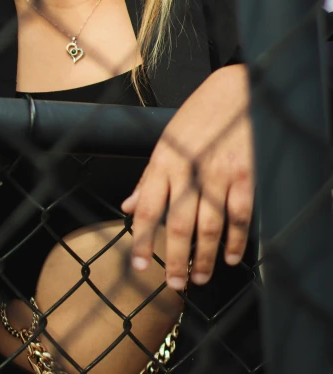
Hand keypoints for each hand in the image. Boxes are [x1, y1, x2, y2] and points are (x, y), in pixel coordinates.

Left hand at [121, 64, 253, 289]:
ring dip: (204, 258)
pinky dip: (236, 242)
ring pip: (208, 227)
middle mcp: (188, 170)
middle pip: (177, 226)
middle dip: (173, 260)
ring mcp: (218, 174)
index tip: (138, 265)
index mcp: (164, 161)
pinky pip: (239, 217)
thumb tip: (127, 205)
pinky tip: (232, 257)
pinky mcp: (245, 176)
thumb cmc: (200, 115)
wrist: (237, 90)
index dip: (141, 240)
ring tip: (199, 277)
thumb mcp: (166, 140)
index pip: (146, 208)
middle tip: (173, 284)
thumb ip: (149, 177)